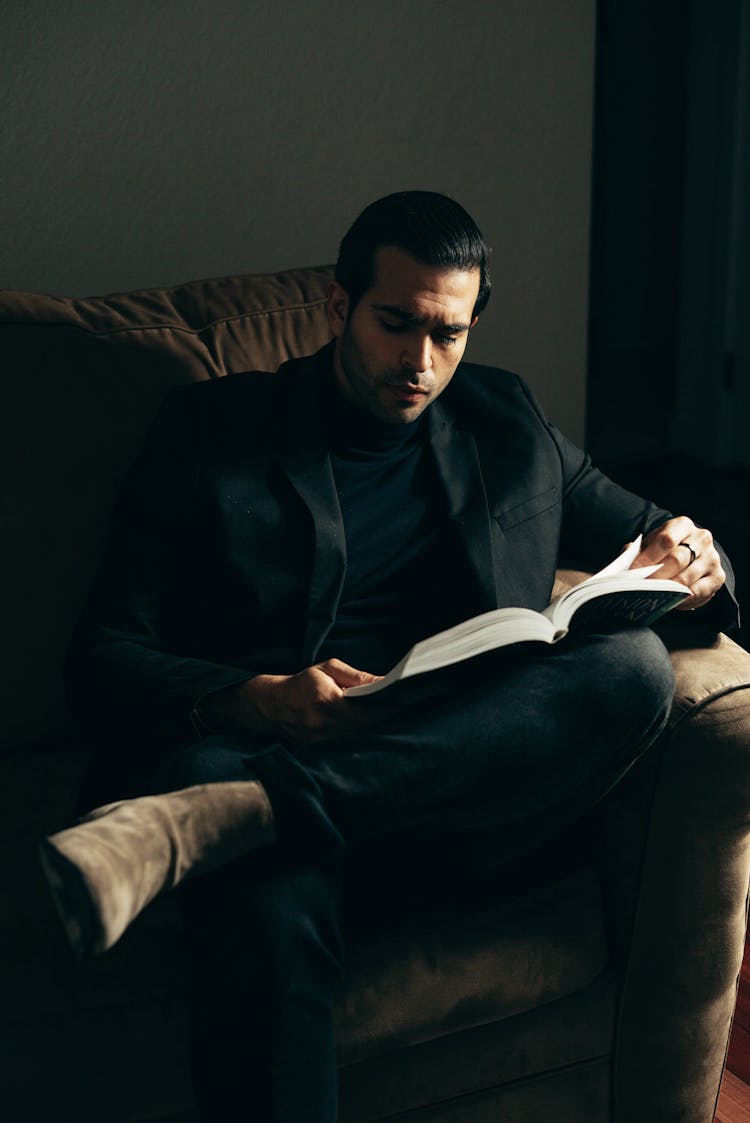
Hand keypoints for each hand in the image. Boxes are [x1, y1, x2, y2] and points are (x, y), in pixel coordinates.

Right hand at [201, 659, 385, 743]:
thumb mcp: (329, 669)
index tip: (403, 700)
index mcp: (326, 701)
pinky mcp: (320, 748)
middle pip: (365, 725)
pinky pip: (348, 742)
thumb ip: (356, 677)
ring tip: (389, 714)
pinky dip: (360, 734)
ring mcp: (321, 740)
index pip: (366, 709)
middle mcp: (323, 724)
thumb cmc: (303, 682)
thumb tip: (382, 682)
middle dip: (384, 716)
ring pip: (358, 736)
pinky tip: (369, 725)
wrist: (272, 704)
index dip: (387, 707)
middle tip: (402, 707)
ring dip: (374, 726)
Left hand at [629, 516, 725, 610]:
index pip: (666, 539)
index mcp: (682, 525)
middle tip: (642, 587)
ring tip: (652, 596)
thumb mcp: (649, 545)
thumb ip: (636, 552)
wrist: (691, 555)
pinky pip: (698, 592)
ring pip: (687, 577)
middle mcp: (701, 538)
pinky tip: (669, 601)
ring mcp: (712, 557)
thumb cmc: (664, 550)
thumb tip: (626, 566)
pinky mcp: (718, 576)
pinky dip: (681, 599)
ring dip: (667, 589)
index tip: (634, 571)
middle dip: (657, 575)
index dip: (649, 557)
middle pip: (677, 559)